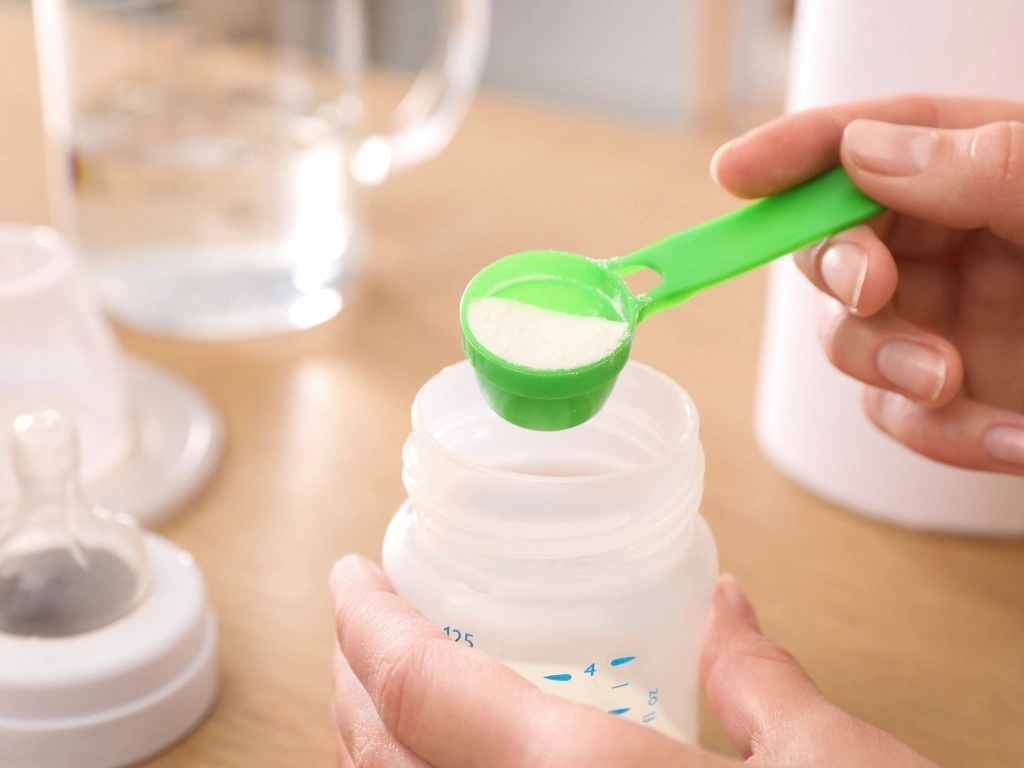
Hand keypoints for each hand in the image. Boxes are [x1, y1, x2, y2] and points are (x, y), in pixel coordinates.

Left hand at [330, 555, 934, 766]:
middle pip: (378, 763)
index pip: (416, 687)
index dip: (366, 622)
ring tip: (391, 695)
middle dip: (354, 687)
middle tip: (365, 630)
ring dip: (376, 750)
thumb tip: (725, 610)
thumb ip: (755, 677)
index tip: (348, 574)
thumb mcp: (826, 764)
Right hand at [713, 95, 1023, 473]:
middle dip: (840, 270)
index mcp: (985, 167)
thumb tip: (863, 156)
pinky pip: (902, 418)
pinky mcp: (965, 398)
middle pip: (834, 245)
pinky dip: (941, 437)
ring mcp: (952, 322)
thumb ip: (985, 167)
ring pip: (850, 340)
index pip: (867, 142)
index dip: (793, 153)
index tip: (733, 175)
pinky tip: (1015, 443)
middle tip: (876, 291)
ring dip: (885, 364)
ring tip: (952, 383)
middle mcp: (954, 242)